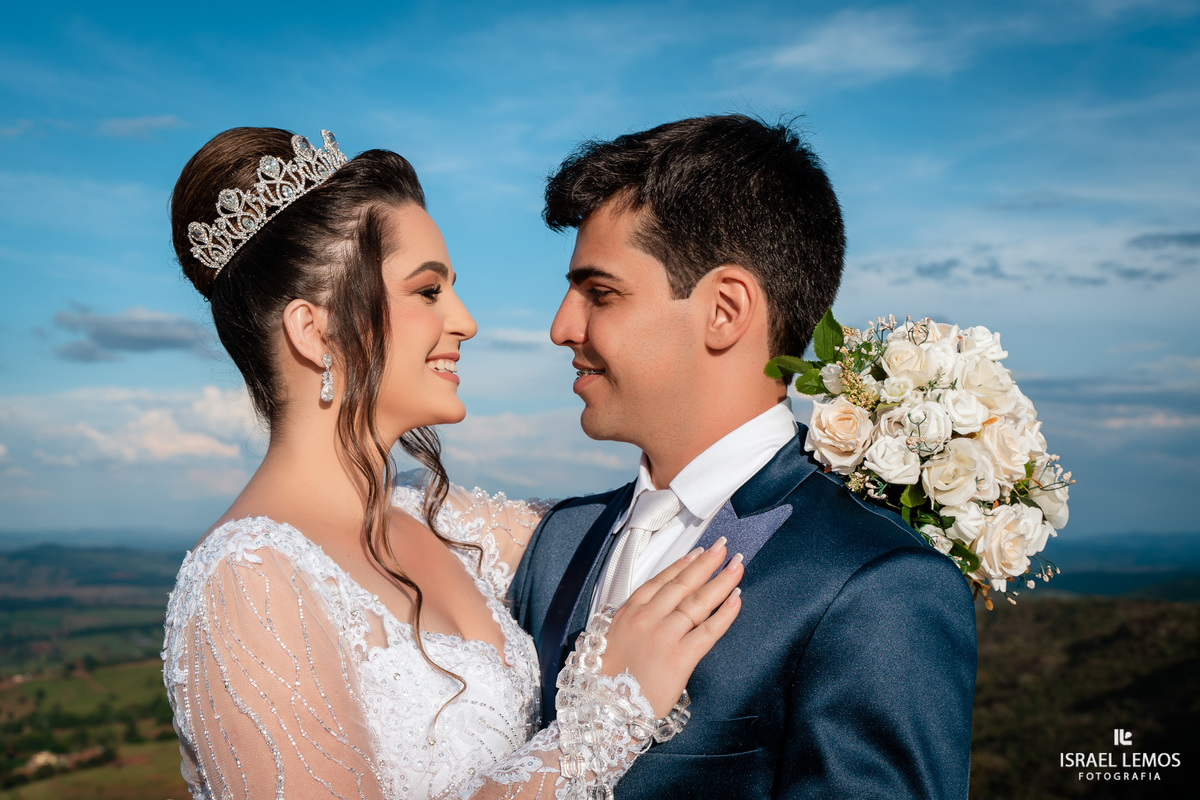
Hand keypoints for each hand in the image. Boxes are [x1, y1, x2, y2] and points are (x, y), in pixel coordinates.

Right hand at [600, 538, 742, 716]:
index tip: (699, 553)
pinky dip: (724, 614)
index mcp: (629, 612)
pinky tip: (736, 599)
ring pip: (697, 602)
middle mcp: (647, 619)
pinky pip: (707, 631)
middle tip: (725, 548)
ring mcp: (664, 636)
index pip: (661, 580)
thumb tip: (656, 607)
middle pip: (683, 584)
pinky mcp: (679, 658)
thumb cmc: (606, 679)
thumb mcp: (613, 637)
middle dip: (707, 564)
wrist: (603, 709)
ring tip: (736, 567)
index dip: (683, 564)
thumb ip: (634, 620)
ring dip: (721, 581)